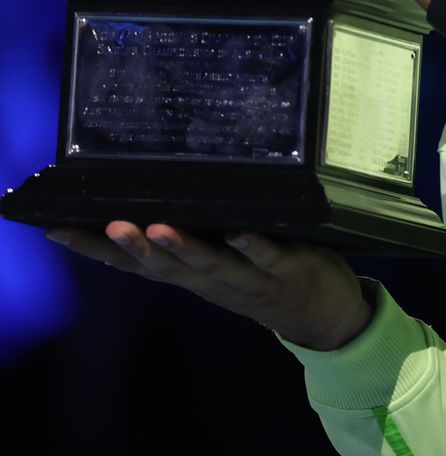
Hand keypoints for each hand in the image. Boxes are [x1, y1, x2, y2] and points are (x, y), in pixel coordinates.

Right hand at [47, 221, 372, 350]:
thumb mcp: (219, 262)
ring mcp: (250, 275)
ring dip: (183, 247)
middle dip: (135, 246)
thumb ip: (191, 236)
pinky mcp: (289, 267)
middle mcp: (213, 279)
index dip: (95, 250)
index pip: (135, 265)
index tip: (57, 228)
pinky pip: (268, 255)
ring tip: (158, 227)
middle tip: (108, 225)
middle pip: (167, 266)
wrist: (324, 317)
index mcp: (192, 276)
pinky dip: (253, 245)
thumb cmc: (263, 275)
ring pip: (211, 262)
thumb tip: (156, 193)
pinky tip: (239, 231)